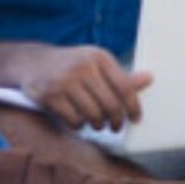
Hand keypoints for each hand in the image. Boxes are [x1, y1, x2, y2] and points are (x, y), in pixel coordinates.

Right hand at [21, 45, 152, 131]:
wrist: (33, 61)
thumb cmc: (72, 65)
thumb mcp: (96, 64)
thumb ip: (121, 76)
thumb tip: (150, 78)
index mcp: (99, 57)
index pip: (125, 87)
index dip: (134, 107)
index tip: (136, 119)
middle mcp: (83, 66)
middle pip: (111, 105)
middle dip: (116, 121)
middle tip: (115, 126)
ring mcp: (65, 80)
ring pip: (93, 115)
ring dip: (97, 124)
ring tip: (96, 122)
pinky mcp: (50, 95)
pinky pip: (74, 120)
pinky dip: (78, 125)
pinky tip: (77, 118)